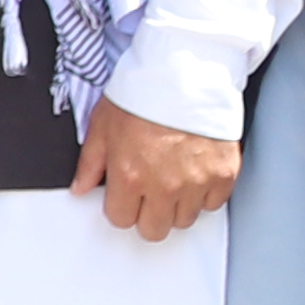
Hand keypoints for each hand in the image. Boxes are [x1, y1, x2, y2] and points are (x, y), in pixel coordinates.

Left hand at [67, 100, 237, 241]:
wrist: (186, 74)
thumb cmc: (143, 95)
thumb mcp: (102, 126)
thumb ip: (90, 163)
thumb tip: (81, 189)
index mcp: (130, 177)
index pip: (121, 220)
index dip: (120, 207)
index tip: (125, 195)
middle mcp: (164, 187)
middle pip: (154, 230)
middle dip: (147, 214)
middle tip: (148, 192)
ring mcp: (197, 183)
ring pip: (185, 220)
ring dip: (177, 206)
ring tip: (173, 178)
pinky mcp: (223, 175)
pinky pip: (213, 203)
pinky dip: (204, 194)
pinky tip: (195, 173)